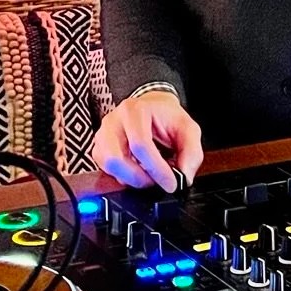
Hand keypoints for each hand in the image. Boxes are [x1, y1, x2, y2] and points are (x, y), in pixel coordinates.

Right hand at [91, 88, 205, 189]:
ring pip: (108, 166)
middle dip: (140, 178)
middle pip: (116, 158)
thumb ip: (191, 153)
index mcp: (135, 110)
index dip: (156, 169)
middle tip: (157, 182)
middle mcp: (114, 120)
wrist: (152, 107)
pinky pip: (104, 169)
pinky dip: (122, 176)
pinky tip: (136, 171)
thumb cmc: (167, 117)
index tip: (171, 183)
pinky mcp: (98, 147)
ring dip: (130, 179)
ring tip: (147, 176)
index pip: (140, 144)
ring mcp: (102, 134)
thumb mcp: (188, 129)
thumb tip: (183, 177)